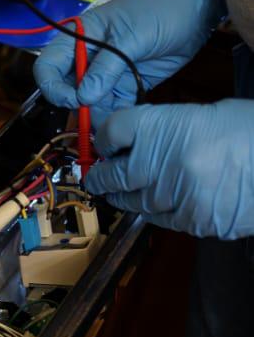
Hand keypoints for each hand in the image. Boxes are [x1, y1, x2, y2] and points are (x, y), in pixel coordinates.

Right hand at [34, 0, 224, 124]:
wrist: (197, 7)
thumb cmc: (161, 8)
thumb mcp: (132, 36)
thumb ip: (107, 68)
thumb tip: (83, 98)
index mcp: (80, 37)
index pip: (48, 67)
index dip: (53, 87)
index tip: (74, 99)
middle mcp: (88, 57)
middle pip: (67, 90)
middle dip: (78, 108)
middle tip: (96, 119)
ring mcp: (107, 73)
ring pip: (89, 104)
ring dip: (98, 117)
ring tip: (116, 124)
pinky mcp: (125, 86)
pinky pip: (112, 107)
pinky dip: (116, 117)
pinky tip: (127, 121)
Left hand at [85, 100, 253, 238]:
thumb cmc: (251, 130)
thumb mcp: (207, 114)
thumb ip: (167, 129)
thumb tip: (134, 142)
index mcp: (165, 126)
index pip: (114, 131)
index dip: (104, 137)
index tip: (104, 142)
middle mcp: (163, 163)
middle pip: (114, 174)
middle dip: (103, 175)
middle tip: (99, 176)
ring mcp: (176, 197)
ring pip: (135, 202)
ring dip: (126, 197)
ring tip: (122, 192)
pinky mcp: (193, 221)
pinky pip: (163, 219)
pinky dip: (158, 211)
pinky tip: (161, 203)